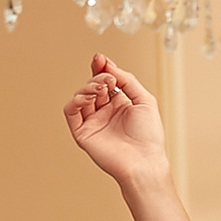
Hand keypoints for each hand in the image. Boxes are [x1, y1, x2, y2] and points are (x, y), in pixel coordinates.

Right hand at [63, 54, 168, 188]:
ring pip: (81, 96)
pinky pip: (71, 111)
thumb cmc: (149, 138)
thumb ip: (128, 80)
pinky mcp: (83, 133)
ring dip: (89, 86)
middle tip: (108, 78)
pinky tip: (89, 97)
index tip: (101, 58)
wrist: (144, 161)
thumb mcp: (145, 100)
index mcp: (119, 105)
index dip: (101, 68)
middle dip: (98, 76)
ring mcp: (93, 122)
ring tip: (102, 87)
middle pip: (92, 86)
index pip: (104, 81)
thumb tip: (109, 65)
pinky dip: (76, 100)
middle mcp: (105, 112)